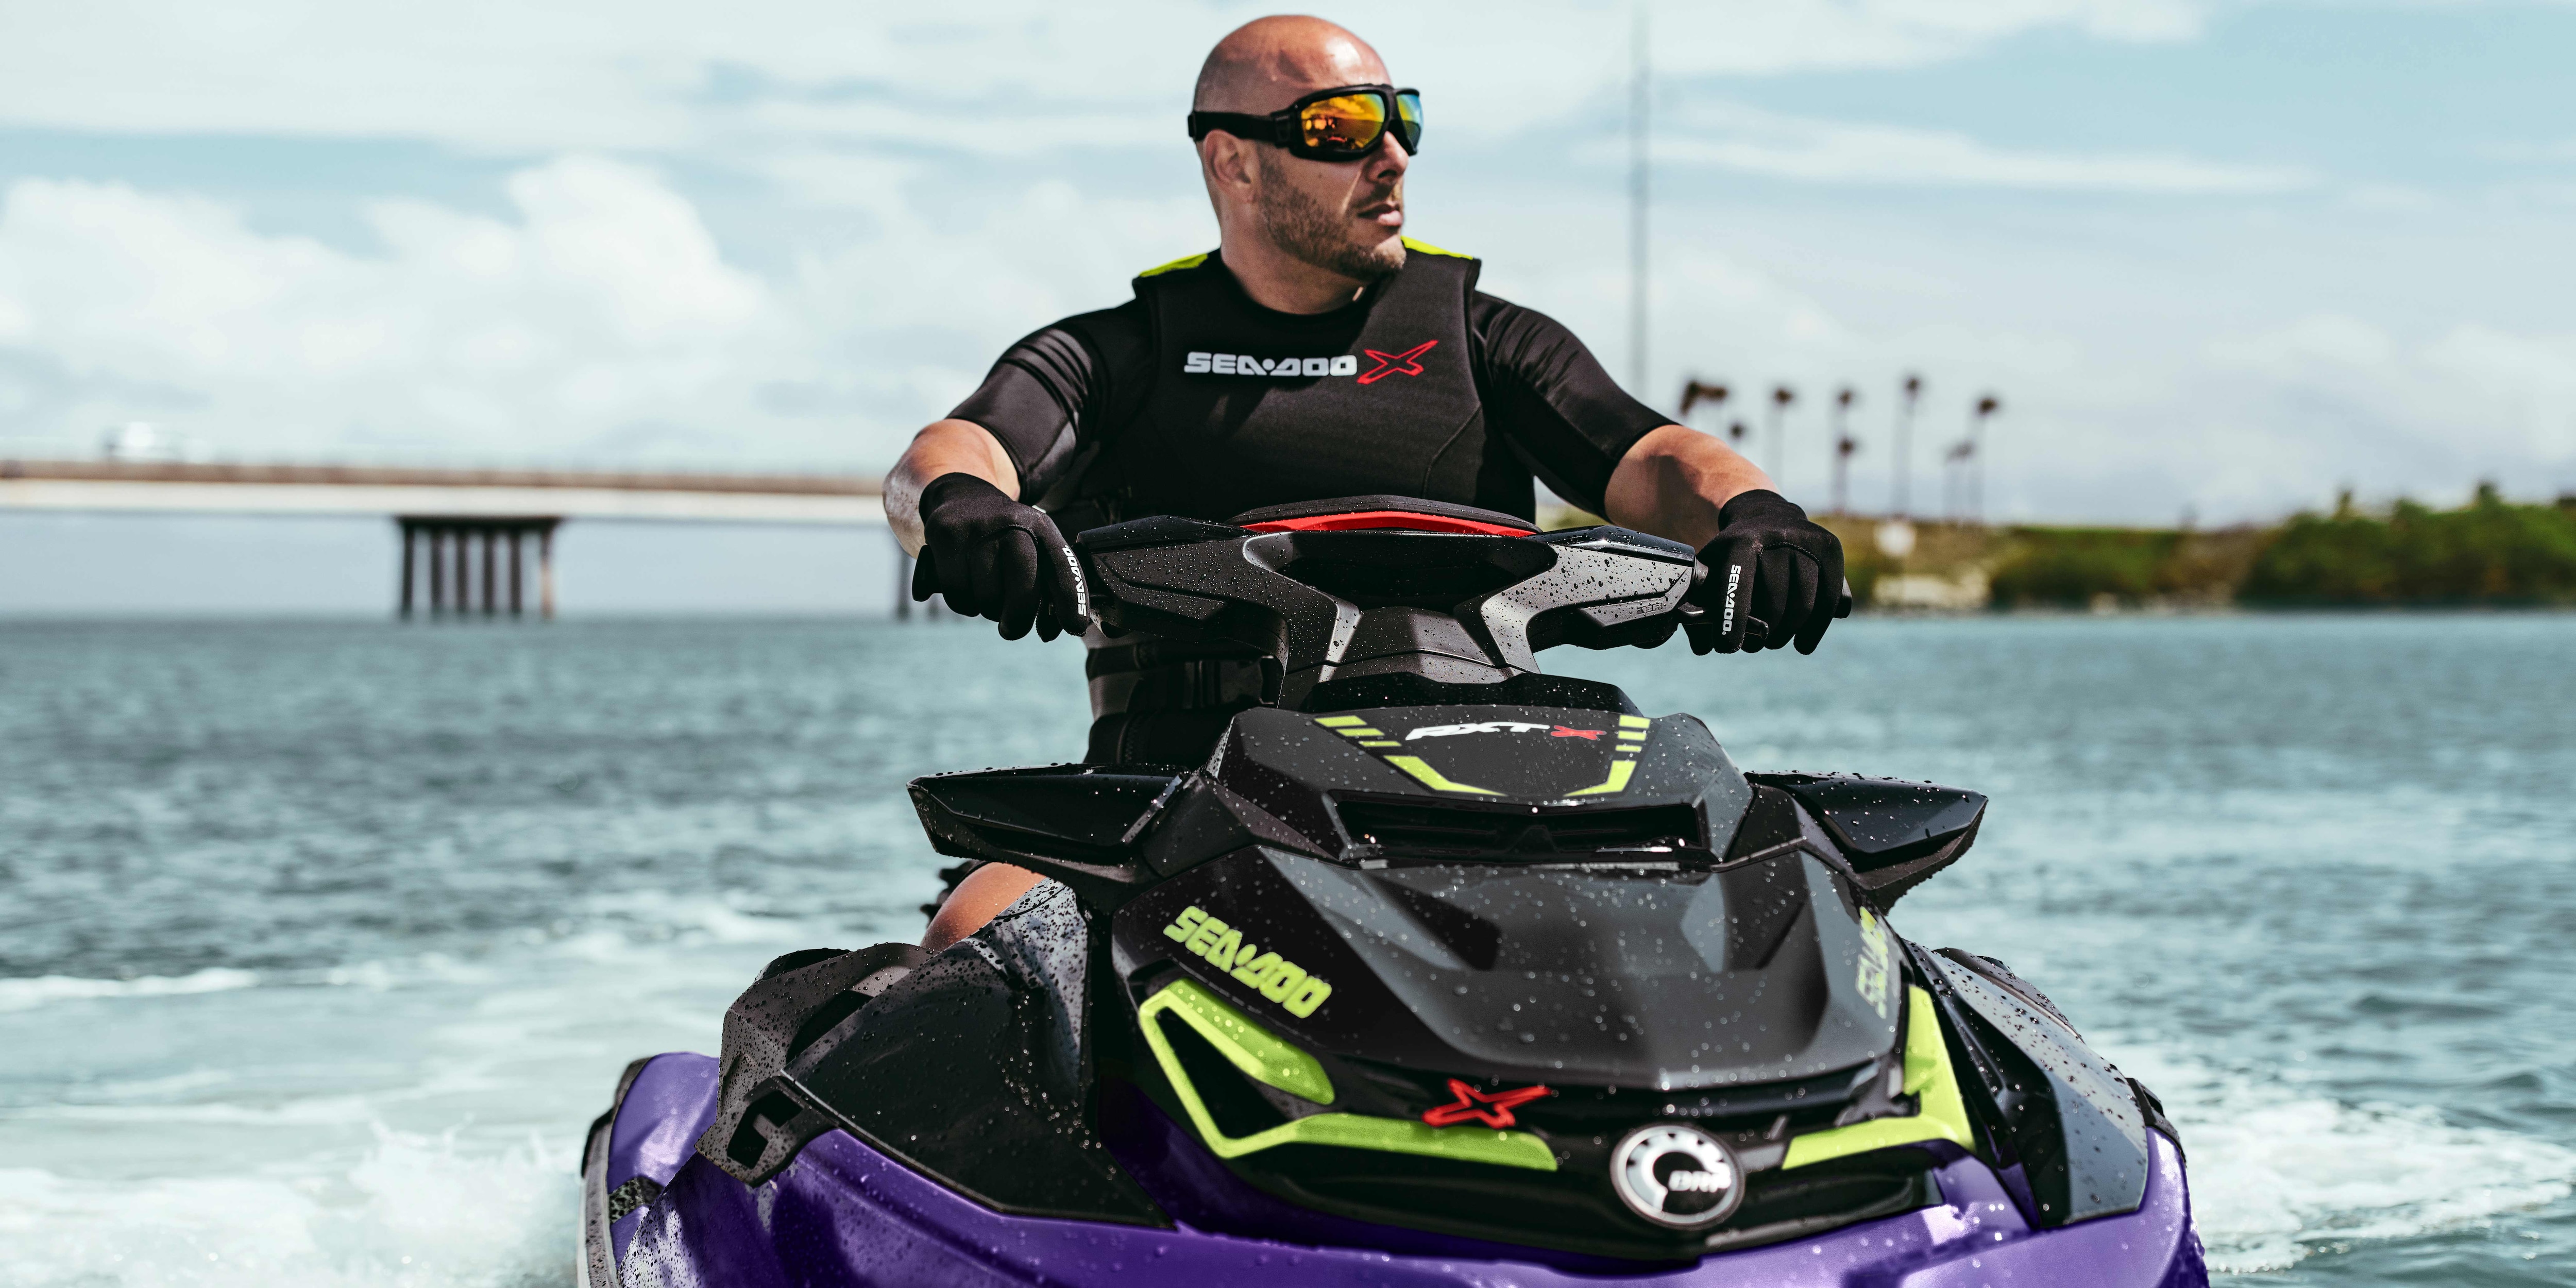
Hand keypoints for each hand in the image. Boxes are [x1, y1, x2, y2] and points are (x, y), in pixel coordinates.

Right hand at [912, 473, 1089, 640]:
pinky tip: (967, 590)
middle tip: (1011, 628)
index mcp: (1042, 527)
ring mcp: (978, 527)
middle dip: (1018, 620)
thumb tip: (1048, 633)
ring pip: (987, 598)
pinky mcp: (947, 534)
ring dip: (988, 610)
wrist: (963, 496)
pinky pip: (957, 593)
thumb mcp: (1032, 548)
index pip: (1063, 566)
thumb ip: (1047, 588)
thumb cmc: (1004, 537)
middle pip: (1023, 590)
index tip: (1074, 628)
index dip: (1071, 600)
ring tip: (987, 595)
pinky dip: (963, 603)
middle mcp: (1013, 522)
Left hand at [1685, 490, 1851, 654]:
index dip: (1732, 617)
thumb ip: (1700, 604)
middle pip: (1774, 600)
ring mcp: (1807, 540)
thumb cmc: (1732, 556)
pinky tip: (1803, 644)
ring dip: (1788, 633)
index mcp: (1739, 540)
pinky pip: (1830, 599)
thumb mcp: (1710, 568)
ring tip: (1774, 642)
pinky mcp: (1831, 549)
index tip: (1727, 647)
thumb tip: (1701, 648)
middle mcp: (1775, 535)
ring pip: (1803, 604)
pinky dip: (1816, 628)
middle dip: (1763, 632)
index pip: (1736, 583)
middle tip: (1755, 645)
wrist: (1768, 516)